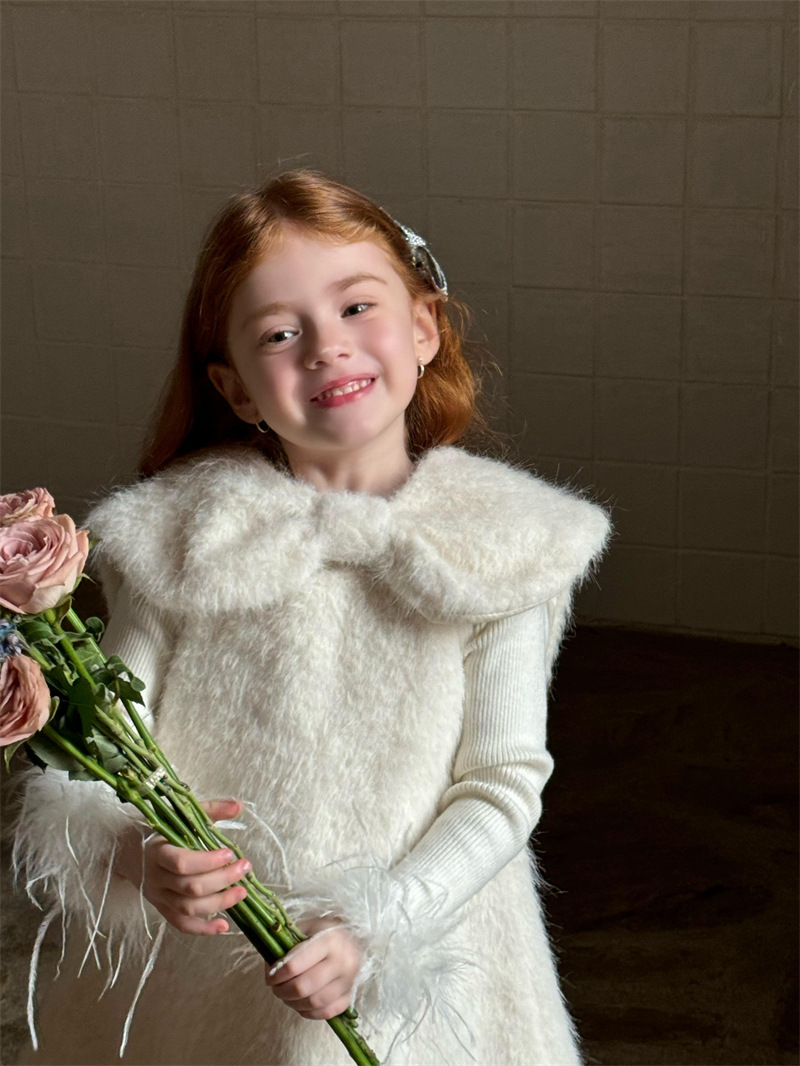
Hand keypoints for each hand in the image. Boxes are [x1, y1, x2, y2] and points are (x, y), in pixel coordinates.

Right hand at [114, 798, 250, 935]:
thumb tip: (238, 806)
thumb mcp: (179, 816)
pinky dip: (203, 929)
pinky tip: (224, 926)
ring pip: (188, 908)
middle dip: (222, 879)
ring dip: (219, 903)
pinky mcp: (162, 909)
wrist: (125, 851)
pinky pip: (181, 925)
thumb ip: (209, 810)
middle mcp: (157, 878)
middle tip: (245, 867)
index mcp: (158, 852)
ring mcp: (159, 897)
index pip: (182, 863)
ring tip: (241, 892)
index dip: (208, 861)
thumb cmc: (158, 831)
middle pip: (190, 887)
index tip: (230, 853)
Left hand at [265, 916, 363, 1020]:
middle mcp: (343, 961)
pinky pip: (326, 1012)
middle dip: (283, 991)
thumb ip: (287, 945)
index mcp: (329, 940)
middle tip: (275, 987)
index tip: (271, 976)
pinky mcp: (351, 995)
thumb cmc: (324, 931)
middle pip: (304, 987)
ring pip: (314, 1003)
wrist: (352, 938)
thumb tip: (271, 968)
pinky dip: (309, 1011)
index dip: (278, 974)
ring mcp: (349, 981)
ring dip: (294, 1003)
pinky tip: (301, 1002)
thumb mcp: (306, 927)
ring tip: (287, 994)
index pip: (296, 964)